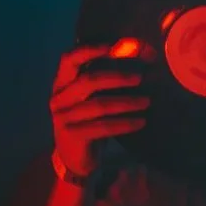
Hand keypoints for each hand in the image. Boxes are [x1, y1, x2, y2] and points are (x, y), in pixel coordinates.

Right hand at [50, 44, 151, 177]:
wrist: (73, 157)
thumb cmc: (87, 121)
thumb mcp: (89, 98)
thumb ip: (102, 80)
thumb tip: (135, 55)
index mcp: (61, 83)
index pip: (69, 59)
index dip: (89, 50)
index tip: (113, 47)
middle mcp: (58, 98)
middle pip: (89, 80)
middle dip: (117, 77)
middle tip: (140, 78)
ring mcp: (63, 118)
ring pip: (99, 105)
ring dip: (127, 102)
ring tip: (147, 101)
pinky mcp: (74, 136)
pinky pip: (103, 127)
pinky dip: (125, 123)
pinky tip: (141, 122)